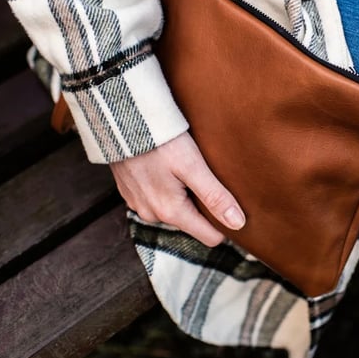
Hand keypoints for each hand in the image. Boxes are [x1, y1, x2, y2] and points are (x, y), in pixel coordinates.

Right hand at [109, 131, 244, 246]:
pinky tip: (170, 168)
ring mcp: (139, 205)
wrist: (119, 120)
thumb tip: (238, 224)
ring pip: (175, 210)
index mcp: (170, 212)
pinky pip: (158, 199)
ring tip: (190, 170)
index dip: (227, 225)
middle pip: (193, 222)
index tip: (239, 207)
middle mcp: (152, 215)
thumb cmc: (159, 141)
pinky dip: (168, 187)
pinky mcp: (131, 192)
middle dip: (205, 206)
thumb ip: (215, 196)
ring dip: (185, 195)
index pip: (210, 237)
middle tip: (212, 178)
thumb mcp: (192, 166)